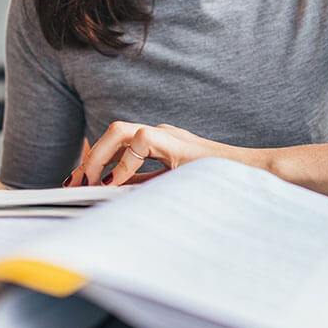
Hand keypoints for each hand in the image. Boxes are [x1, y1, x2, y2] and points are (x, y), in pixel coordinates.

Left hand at [66, 122, 244, 186]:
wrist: (251, 178)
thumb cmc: (216, 186)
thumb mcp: (171, 187)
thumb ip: (144, 187)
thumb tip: (111, 196)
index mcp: (159, 145)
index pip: (118, 146)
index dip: (94, 162)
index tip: (76, 183)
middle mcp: (161, 135)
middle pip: (114, 133)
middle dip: (90, 158)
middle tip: (75, 184)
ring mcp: (169, 135)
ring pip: (121, 131)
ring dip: (100, 156)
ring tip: (89, 181)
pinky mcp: (175, 141)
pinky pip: (140, 141)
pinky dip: (124, 164)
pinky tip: (118, 184)